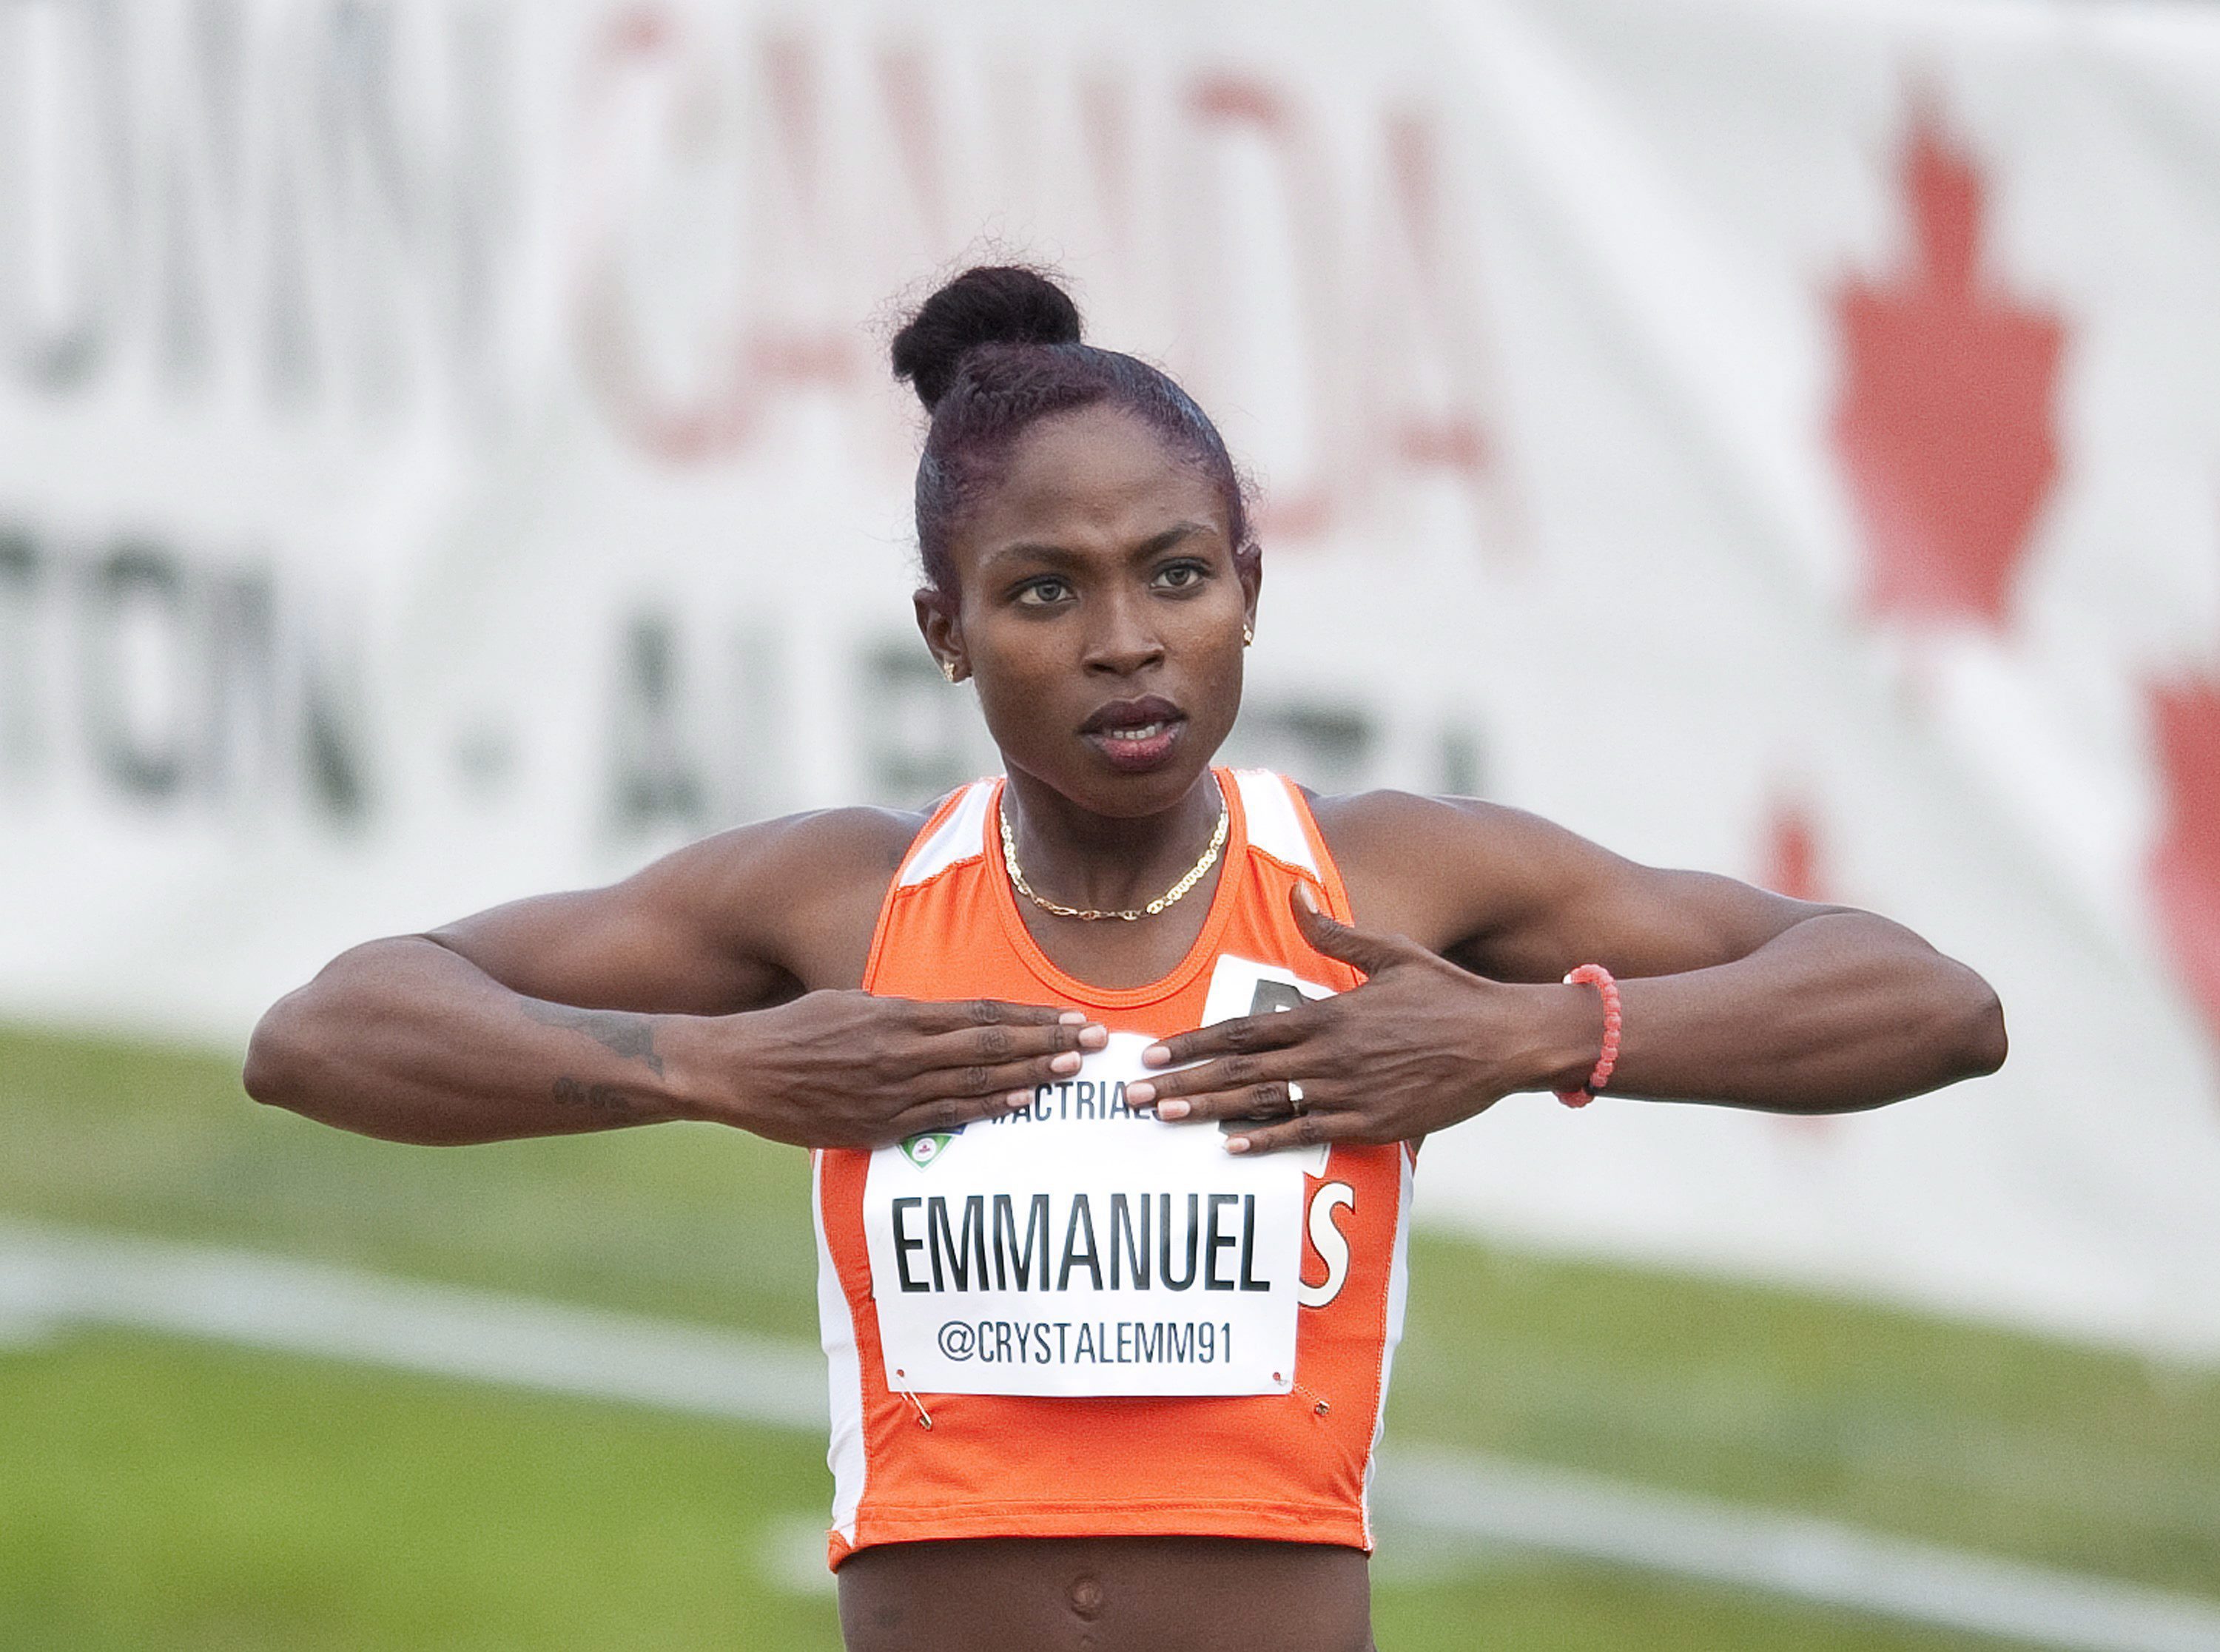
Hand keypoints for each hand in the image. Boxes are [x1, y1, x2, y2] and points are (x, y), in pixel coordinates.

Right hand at [672, 992, 1107, 1149]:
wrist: (737, 1069)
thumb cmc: (794, 1030)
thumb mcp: (850, 1002)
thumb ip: (899, 1013)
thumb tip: (944, 1019)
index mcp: (896, 1012)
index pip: (980, 1014)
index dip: (1031, 1018)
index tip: (1072, 1018)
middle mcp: (900, 1049)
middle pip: (990, 1046)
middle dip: (1048, 1045)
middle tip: (1095, 1043)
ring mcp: (891, 1089)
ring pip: (976, 1082)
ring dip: (1030, 1077)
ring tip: (1072, 1072)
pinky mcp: (877, 1125)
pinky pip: (944, 1117)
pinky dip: (988, 1110)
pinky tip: (1023, 1105)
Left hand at [1125, 888, 1587, 1153]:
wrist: (1505, 1039)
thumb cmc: (1447, 993)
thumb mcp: (1391, 953)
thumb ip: (1333, 932)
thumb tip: (1297, 895)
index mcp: (1327, 1013)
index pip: (1243, 1031)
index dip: (1193, 1044)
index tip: (1150, 1053)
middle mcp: (1329, 1054)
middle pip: (1239, 1071)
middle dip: (1181, 1083)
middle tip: (1133, 1098)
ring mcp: (1349, 1092)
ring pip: (1264, 1104)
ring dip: (1210, 1112)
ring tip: (1163, 1120)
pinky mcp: (1373, 1123)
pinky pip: (1309, 1133)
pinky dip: (1268, 1140)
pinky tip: (1230, 1146)